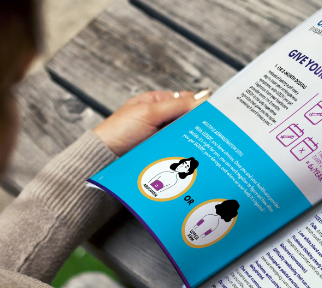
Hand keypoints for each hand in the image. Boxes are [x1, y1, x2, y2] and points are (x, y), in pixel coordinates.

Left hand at [93, 89, 209, 155]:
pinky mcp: (163, 150)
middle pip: (188, 118)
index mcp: (158, 102)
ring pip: (186, 135)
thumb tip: (203, 97)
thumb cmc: (120, 130)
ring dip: (194, 139)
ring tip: (207, 143)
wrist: (106, 156)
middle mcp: (162, 117)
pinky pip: (180, 148)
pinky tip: (195, 153)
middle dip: (199, 124)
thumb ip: (177, 105)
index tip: (216, 112)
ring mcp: (163, 134)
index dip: (201, 105)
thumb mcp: (150, 112)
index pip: (187, 100)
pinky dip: (187, 150)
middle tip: (214, 130)